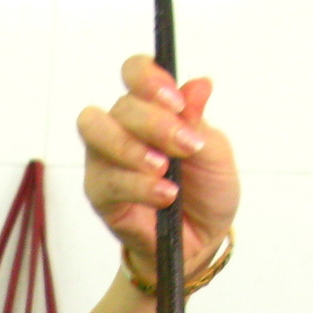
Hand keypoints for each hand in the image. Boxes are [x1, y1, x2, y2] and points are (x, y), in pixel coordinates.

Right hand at [77, 58, 240, 282]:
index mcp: (150, 108)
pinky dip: (138, 186)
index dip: (149, 78)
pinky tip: (164, 195)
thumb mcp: (215, 154)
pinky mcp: (100, 194)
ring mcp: (105, 160)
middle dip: (153, 122)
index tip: (176, 101)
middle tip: (183, 145)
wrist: (201, 241)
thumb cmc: (205, 192)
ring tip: (164, 169)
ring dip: (133, 149)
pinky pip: (108, 181)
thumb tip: (200, 84)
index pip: (134, 72)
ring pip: (97, 135)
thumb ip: (200, 121)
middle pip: (119, 105)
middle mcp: (122, 128)